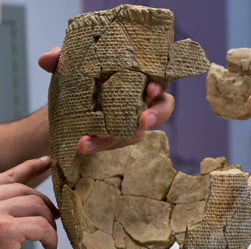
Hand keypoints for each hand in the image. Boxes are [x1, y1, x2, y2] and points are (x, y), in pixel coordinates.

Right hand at [0, 157, 58, 248]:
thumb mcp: (0, 225)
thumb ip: (10, 206)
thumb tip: (35, 195)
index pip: (8, 178)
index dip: (30, 167)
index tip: (47, 161)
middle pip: (25, 192)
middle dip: (45, 203)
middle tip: (55, 215)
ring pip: (36, 206)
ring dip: (48, 222)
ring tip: (49, 235)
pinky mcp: (6, 232)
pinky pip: (40, 225)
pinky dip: (50, 236)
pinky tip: (49, 245)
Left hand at [39, 48, 174, 153]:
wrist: (68, 107)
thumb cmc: (80, 82)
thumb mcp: (72, 68)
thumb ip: (63, 61)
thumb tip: (47, 59)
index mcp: (136, 77)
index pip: (158, 79)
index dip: (159, 85)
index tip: (150, 89)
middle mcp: (140, 100)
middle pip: (163, 108)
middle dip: (156, 115)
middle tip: (143, 121)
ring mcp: (131, 121)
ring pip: (137, 132)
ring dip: (117, 137)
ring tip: (92, 142)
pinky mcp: (118, 137)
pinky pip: (116, 143)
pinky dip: (99, 144)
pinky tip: (83, 145)